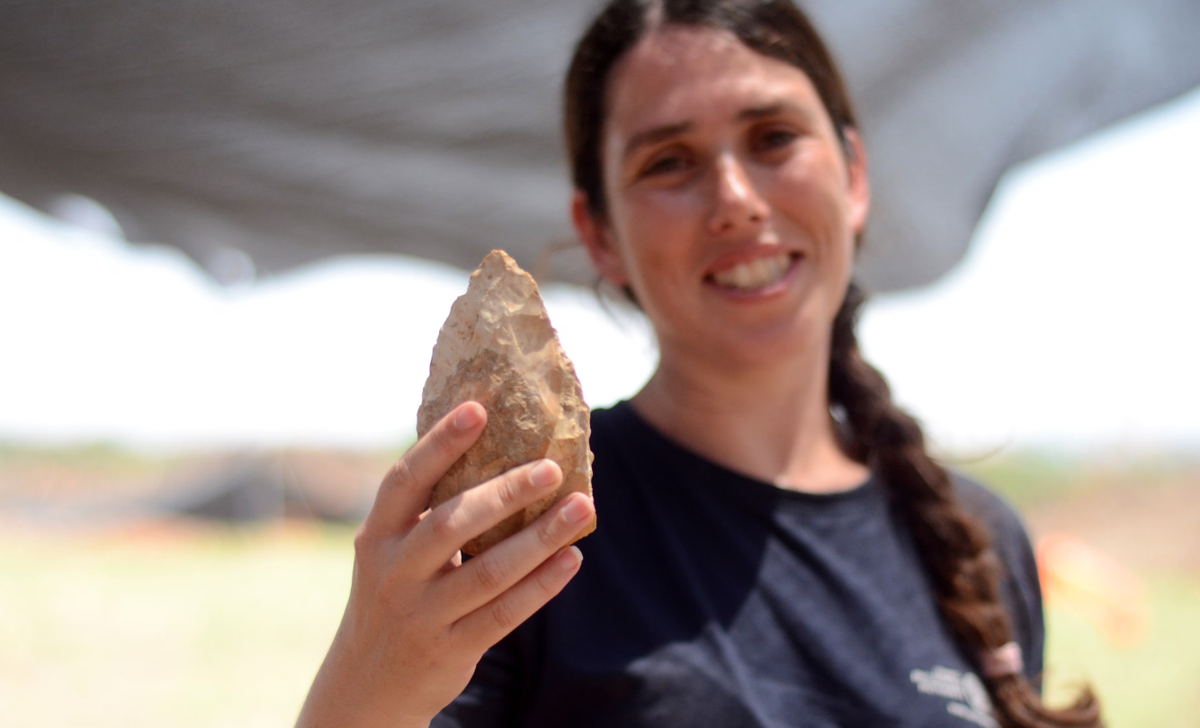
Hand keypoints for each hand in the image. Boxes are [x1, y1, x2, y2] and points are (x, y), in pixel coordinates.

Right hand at [296, 401, 593, 727]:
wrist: (368, 684)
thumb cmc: (396, 593)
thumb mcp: (392, 550)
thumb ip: (429, 511)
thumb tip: (496, 449)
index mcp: (379, 535)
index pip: (406, 480)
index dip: (440, 443)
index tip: (479, 409)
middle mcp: (394, 571)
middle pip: (453, 523)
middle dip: (506, 492)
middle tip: (552, 467)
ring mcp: (421, 613)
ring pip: (489, 571)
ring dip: (540, 538)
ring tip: (580, 508)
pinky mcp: (450, 649)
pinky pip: (504, 614)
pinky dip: (542, 586)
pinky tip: (572, 559)